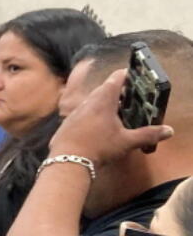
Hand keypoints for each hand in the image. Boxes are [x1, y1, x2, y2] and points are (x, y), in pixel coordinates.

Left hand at [50, 69, 173, 166]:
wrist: (67, 161)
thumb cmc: (99, 147)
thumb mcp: (127, 141)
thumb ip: (147, 135)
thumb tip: (168, 131)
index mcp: (103, 102)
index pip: (114, 80)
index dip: (124, 75)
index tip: (132, 74)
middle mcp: (87, 103)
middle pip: (102, 90)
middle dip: (115, 90)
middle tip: (128, 95)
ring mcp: (74, 113)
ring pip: (91, 102)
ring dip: (103, 103)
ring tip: (115, 111)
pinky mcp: (67, 124)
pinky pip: (82, 113)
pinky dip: (92, 114)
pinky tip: (97, 126)